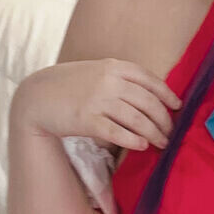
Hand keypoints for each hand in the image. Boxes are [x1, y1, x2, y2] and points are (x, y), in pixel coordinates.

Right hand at [14, 58, 182, 151]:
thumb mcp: (96, 72)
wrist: (36, 96)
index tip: (177, 107)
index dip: (167, 94)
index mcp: (113, 66)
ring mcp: (97, 100)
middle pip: (148, 102)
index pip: (150, 80)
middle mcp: (108, 81)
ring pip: (137, 119)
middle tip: (170, 132)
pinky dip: (133, 140)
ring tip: (161, 143)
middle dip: (163, 119)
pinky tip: (142, 146)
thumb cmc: (69, 86)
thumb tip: (149, 97)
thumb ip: (120, 79)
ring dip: (154, 133)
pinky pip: (117, 132)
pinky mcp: (87, 120)